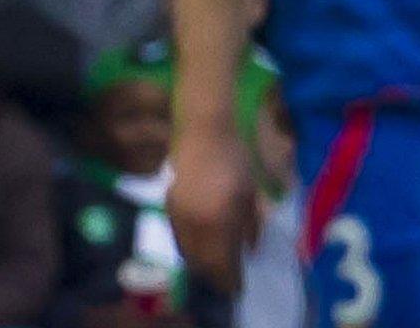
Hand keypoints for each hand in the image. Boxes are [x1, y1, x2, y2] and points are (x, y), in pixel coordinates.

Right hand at [166, 124, 260, 294]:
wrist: (205, 132)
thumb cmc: (235, 160)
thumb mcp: (251, 195)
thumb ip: (251, 226)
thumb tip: (250, 250)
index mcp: (219, 221)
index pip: (222, 262)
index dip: (230, 279)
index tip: (239, 287)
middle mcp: (194, 223)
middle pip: (201, 262)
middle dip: (214, 275)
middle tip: (226, 280)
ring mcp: (178, 214)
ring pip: (185, 251)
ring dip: (199, 263)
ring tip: (213, 266)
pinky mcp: (168, 204)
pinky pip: (177, 236)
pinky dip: (188, 247)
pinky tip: (200, 245)